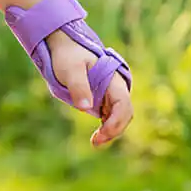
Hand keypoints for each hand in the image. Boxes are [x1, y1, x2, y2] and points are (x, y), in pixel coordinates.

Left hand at [47, 28, 133, 148]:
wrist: (65, 48)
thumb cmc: (68, 56)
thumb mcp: (70, 69)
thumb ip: (78, 86)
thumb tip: (85, 108)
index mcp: (113, 79)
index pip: (123, 104)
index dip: (116, 121)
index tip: (103, 133)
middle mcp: (116, 87)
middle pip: (125, 113)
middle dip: (114, 130)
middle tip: (95, 142)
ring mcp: (111, 95)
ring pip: (119, 117)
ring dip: (111, 131)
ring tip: (95, 142)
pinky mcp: (103, 100)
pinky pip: (110, 117)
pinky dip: (106, 127)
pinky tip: (96, 136)